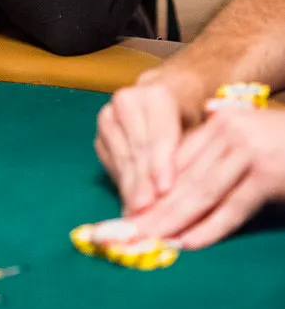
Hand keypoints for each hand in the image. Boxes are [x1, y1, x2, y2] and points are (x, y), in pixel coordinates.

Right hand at [95, 75, 190, 212]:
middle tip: (149, 214)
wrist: (176, 92)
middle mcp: (128, 99)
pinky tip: (130, 205)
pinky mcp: (101, 132)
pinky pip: (109, 162)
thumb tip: (198, 181)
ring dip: (129, 188)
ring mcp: (109, 115)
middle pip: (136, 148)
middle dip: (143, 183)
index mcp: (158, 91)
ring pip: (119, 157)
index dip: (162, 163)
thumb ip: (199, 149)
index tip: (164, 191)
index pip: (160, 133)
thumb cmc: (198, 112)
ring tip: (139, 216)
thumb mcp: (207, 125)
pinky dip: (121, 184)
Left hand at [129, 108, 284, 247]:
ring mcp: (248, 150)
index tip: (128, 212)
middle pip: (182, 177)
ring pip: (200, 193)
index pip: (176, 158)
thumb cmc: (284, 148)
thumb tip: (174, 182)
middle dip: (152, 209)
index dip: (150, 189)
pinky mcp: (267, 174)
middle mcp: (230, 130)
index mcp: (220, 121)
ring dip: (172, 221)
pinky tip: (186, 243)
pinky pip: (231, 207)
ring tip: (147, 241)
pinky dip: (208, 228)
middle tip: (124, 233)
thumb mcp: (247, 142)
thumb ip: (215, 155)